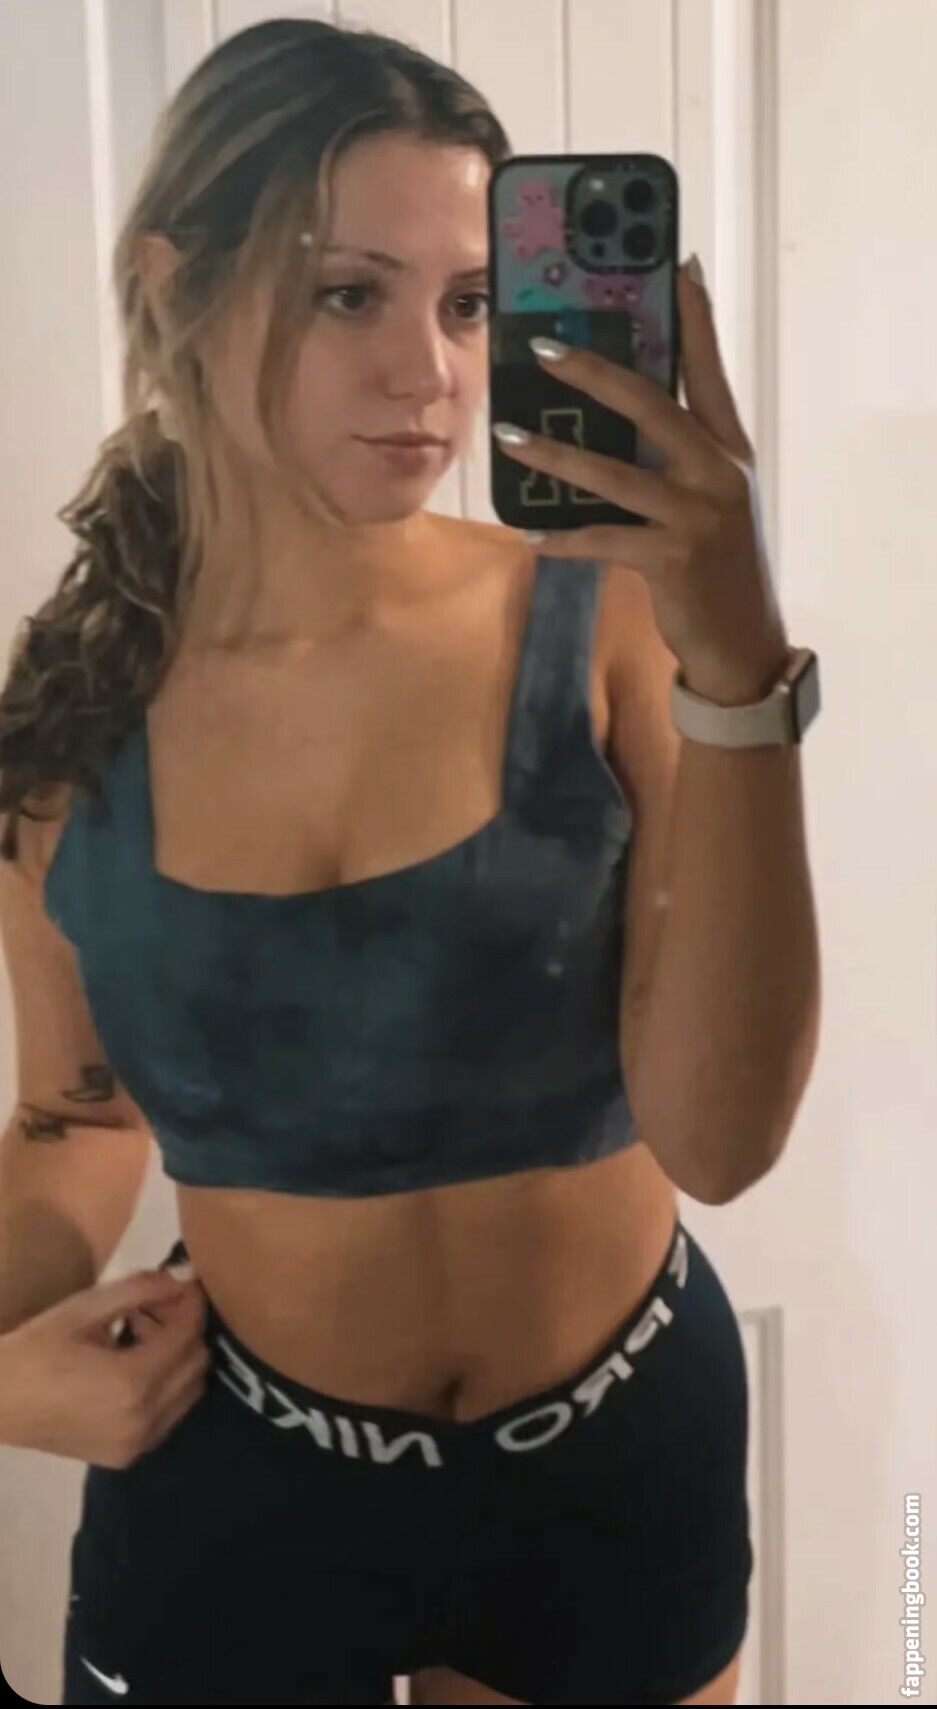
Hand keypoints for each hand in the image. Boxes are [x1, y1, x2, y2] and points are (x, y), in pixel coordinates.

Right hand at [0, 1268, 209, 1466]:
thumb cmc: (35, 1350)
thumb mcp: (84, 1309)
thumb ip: (139, 1290)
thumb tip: (183, 1277)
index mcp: (132, 1382)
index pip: (188, 1335)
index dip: (193, 1304)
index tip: (188, 1282)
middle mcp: (143, 1419)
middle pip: (197, 1365)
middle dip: (188, 1330)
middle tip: (163, 1305)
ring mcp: (136, 1444)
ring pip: (188, 1392)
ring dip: (179, 1359)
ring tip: (146, 1332)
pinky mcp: (126, 1456)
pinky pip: (168, 1416)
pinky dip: (166, 1387)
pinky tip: (136, 1365)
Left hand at [492, 257, 789, 704]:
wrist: (742, 642)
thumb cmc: (716, 563)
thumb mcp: (709, 498)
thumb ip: (676, 453)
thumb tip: (618, 411)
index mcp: (729, 448)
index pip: (710, 368)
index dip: (694, 316)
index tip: (674, 264)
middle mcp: (719, 472)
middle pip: (653, 405)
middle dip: (595, 372)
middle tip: (543, 349)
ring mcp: (698, 515)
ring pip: (615, 474)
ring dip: (557, 455)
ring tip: (510, 438)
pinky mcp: (673, 558)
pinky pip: (604, 539)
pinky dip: (564, 538)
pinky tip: (530, 534)